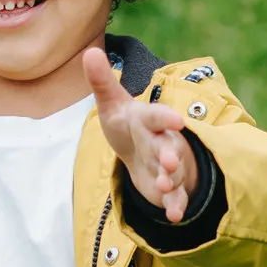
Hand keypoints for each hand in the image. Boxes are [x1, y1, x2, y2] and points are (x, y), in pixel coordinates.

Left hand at [82, 47, 199, 222]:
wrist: (143, 150)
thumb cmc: (127, 124)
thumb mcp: (112, 104)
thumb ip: (102, 81)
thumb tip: (89, 51)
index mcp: (148, 120)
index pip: (157, 117)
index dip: (166, 118)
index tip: (176, 121)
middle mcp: (162, 141)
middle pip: (169, 147)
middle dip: (170, 154)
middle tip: (168, 161)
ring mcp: (167, 165)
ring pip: (173, 172)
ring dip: (170, 179)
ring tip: (163, 185)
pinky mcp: (167, 186)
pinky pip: (175, 196)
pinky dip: (175, 204)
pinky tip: (174, 215)